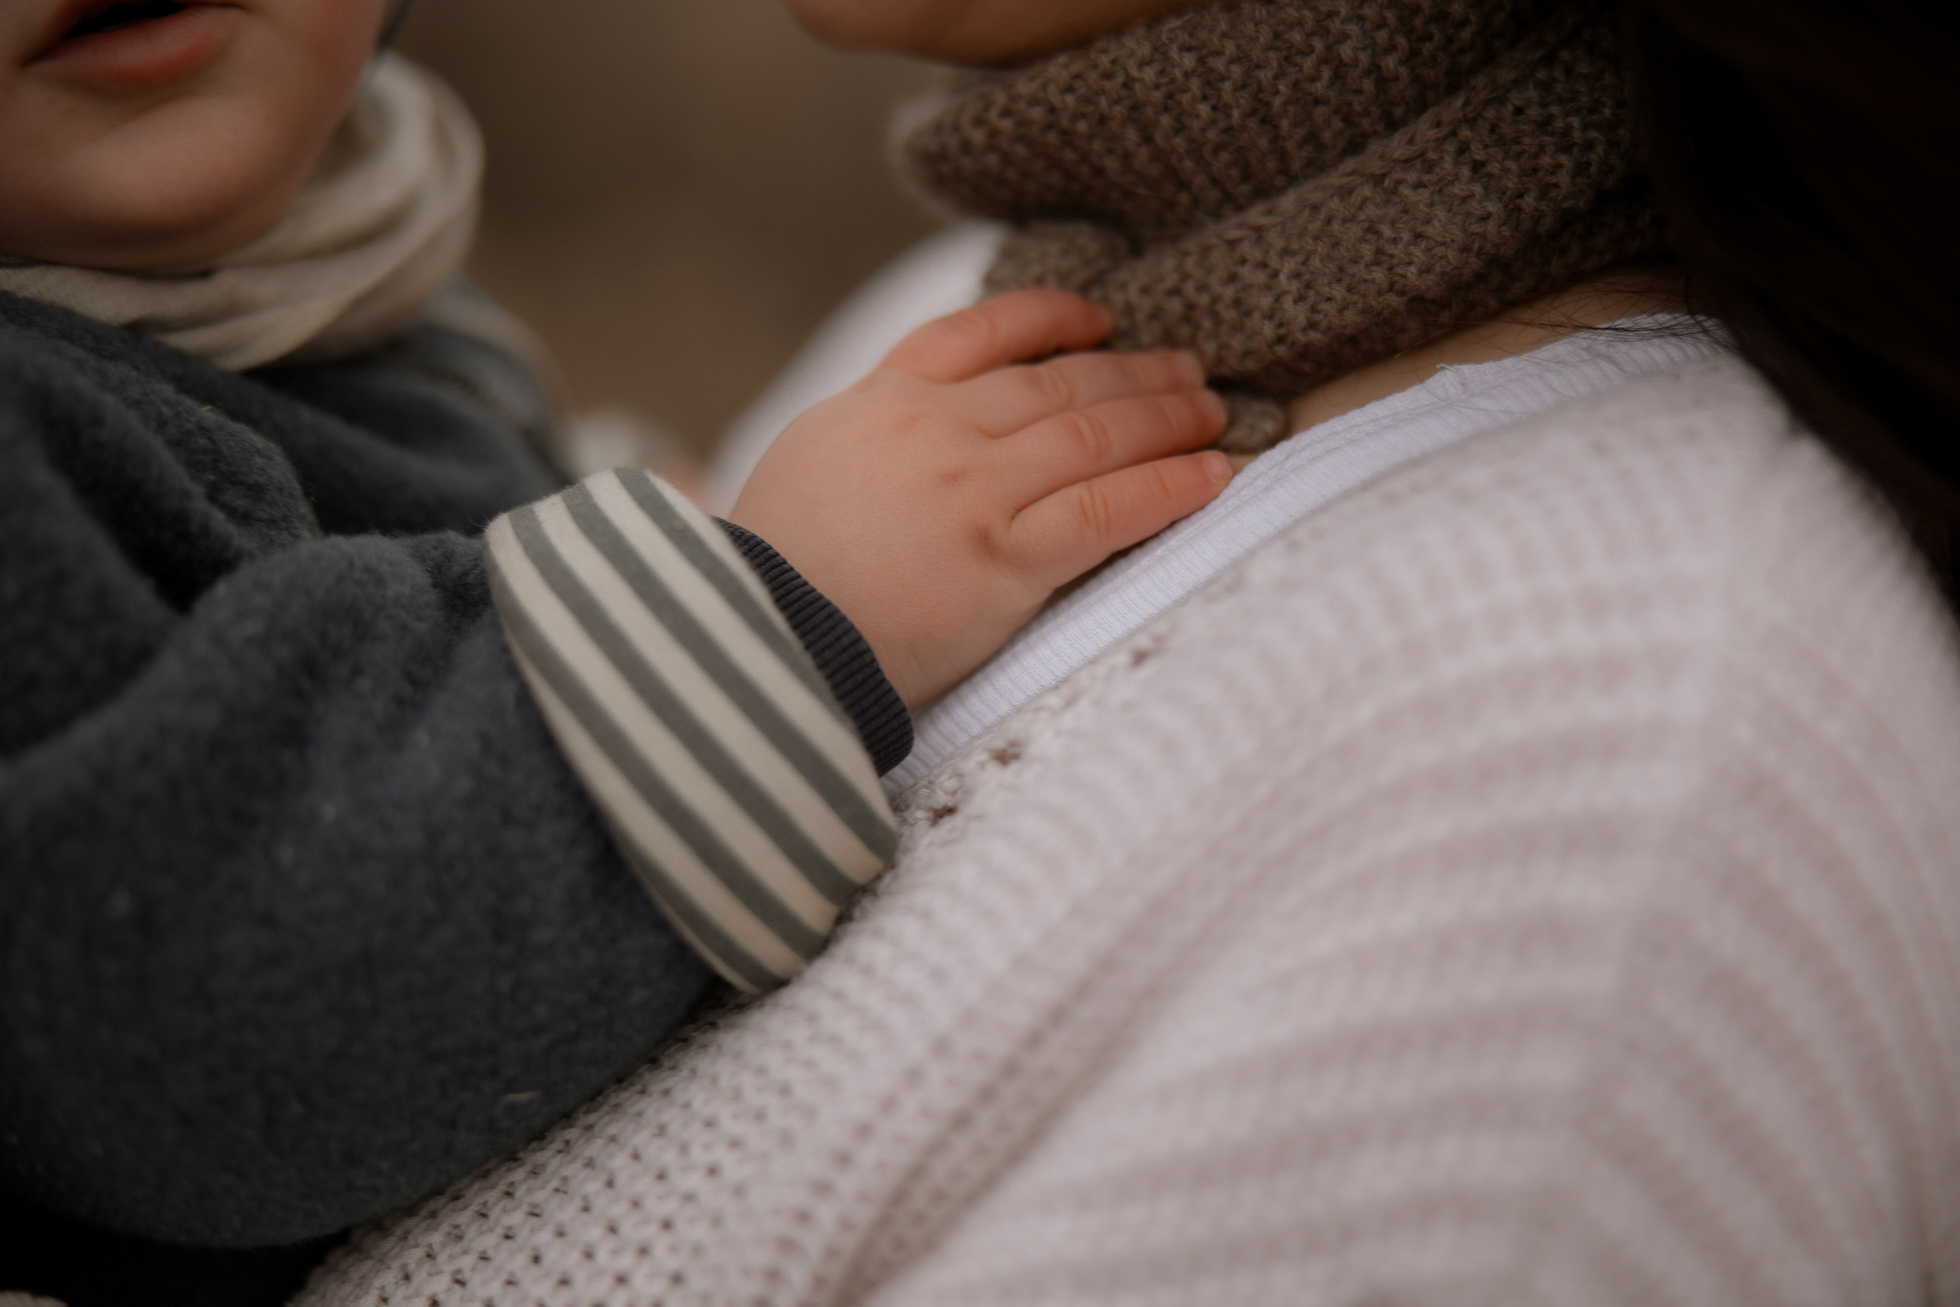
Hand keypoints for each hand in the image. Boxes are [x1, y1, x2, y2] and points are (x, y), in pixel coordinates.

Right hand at [730, 289, 1230, 707]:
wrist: (755, 643)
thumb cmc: (768, 576)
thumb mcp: (801, 466)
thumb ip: (862, 435)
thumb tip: (892, 433)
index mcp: (880, 398)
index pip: (980, 332)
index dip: (1052, 319)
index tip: (1101, 321)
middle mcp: (934, 428)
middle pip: (1058, 381)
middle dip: (1136, 373)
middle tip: (1191, 372)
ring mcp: (972, 491)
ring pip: (1094, 434)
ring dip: (1168, 419)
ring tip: (1216, 415)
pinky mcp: (1003, 561)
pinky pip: (1107, 510)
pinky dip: (1170, 487)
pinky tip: (1214, 477)